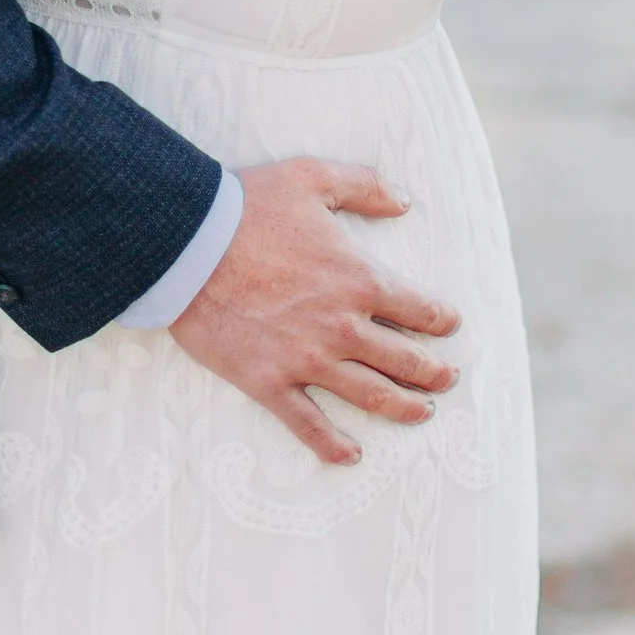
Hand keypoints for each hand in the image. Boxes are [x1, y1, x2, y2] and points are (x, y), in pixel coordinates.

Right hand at [170, 159, 460, 468]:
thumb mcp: (313, 178)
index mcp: (359, 280)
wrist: (186, 245)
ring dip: (403, 408)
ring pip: (371, 396)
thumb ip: (365, 188)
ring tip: (421, 414)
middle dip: (434, 373)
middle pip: (405, 360)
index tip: (449, 326)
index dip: (441, 320)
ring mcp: (307, 360)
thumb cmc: (247, 207)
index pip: (419, 309)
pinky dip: (332, 445)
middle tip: (446, 380)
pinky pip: (308, 424)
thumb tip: (404, 202)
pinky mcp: (269, 382)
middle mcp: (343, 327)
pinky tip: (351, 456)